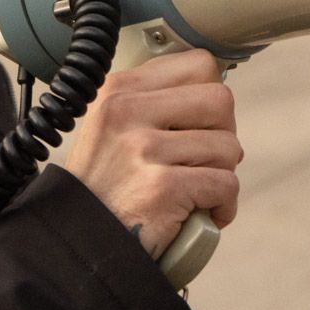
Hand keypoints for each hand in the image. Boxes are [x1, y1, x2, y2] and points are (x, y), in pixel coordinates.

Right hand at [64, 49, 241, 257]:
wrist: (81, 245)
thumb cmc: (106, 189)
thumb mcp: (113, 127)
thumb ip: (154, 101)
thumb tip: (214, 87)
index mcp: (119, 90)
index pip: (199, 65)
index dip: (209, 98)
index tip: (198, 124)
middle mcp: (127, 112)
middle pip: (220, 100)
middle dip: (223, 135)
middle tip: (202, 160)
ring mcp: (143, 148)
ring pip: (229, 147)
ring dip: (222, 175)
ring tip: (196, 190)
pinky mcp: (162, 187)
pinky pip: (225, 185)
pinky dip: (223, 206)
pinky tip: (202, 214)